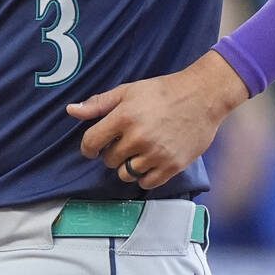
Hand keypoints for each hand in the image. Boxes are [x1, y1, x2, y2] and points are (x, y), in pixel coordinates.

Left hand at [67, 51, 247, 188]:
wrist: (203, 96)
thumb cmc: (163, 91)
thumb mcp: (128, 91)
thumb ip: (98, 103)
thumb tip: (71, 111)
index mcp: (124, 117)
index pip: (91, 143)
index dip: (89, 147)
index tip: (94, 147)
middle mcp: (138, 138)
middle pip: (109, 160)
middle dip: (112, 153)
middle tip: (126, 142)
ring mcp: (156, 154)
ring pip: (125, 174)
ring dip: (127, 166)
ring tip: (138, 152)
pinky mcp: (173, 166)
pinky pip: (146, 183)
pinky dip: (145, 176)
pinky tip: (150, 161)